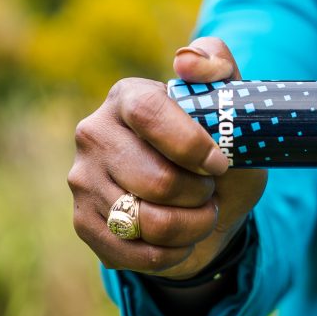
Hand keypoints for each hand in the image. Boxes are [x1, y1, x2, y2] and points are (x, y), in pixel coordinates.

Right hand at [69, 38, 266, 278]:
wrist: (206, 206)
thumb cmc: (218, 151)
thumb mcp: (233, 109)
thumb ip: (219, 67)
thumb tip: (186, 62)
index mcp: (127, 97)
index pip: (150, 114)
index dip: (191, 145)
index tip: (219, 165)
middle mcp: (94, 134)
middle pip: (155, 179)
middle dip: (199, 195)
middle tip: (210, 191)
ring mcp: (83, 180)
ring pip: (147, 222)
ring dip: (192, 226)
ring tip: (202, 214)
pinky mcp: (83, 223)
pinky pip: (136, 253)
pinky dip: (173, 253)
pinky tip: (182, 239)